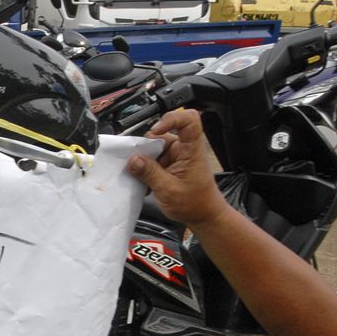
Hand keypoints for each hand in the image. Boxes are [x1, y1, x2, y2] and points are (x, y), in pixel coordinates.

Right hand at [126, 109, 227, 227]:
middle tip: (137, 163)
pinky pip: (153, 158)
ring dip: (144, 160)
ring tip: (141, 176)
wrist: (202, 216)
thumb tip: (134, 160)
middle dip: (146, 148)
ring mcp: (176, 156)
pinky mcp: (169, 164)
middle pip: (162, 134)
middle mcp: (184, 149)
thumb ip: (150, 174)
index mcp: (192, 150)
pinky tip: (144, 180)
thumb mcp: (168, 191)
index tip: (155, 131)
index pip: (188, 120)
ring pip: (154, 147)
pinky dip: (146, 168)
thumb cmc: (195, 204)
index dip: (171, 119)